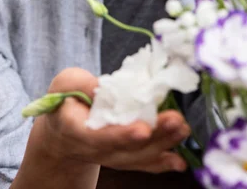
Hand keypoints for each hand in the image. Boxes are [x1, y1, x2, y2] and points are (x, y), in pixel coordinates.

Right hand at [29, 68, 189, 174]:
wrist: (63, 132)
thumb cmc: (67, 100)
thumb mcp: (65, 83)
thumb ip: (81, 83)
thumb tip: (106, 86)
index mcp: (76, 129)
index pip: (98, 136)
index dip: (120, 135)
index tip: (142, 130)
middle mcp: (94, 149)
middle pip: (125, 148)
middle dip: (153, 136)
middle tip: (176, 121)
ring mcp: (111, 156)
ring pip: (138, 156)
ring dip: (163, 144)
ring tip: (183, 128)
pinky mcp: (125, 157)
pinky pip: (143, 163)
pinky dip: (162, 162)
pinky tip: (180, 160)